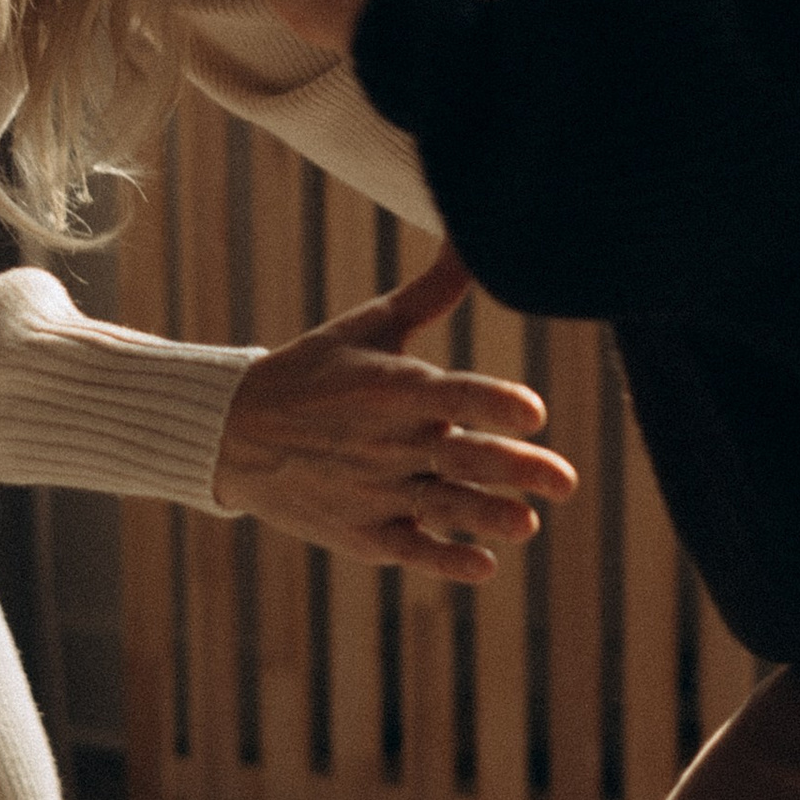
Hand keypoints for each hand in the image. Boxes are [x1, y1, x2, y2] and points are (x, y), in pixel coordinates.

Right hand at [212, 239, 576, 579]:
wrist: (233, 432)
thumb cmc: (315, 372)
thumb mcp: (369, 326)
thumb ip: (431, 292)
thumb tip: (470, 234)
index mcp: (394, 388)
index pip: (455, 394)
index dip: (495, 403)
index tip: (536, 413)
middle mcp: (389, 441)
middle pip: (462, 456)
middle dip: (516, 469)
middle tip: (566, 481)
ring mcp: (374, 491)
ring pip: (443, 505)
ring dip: (487, 516)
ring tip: (528, 524)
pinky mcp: (361, 533)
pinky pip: (409, 549)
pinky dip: (444, 560)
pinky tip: (483, 565)